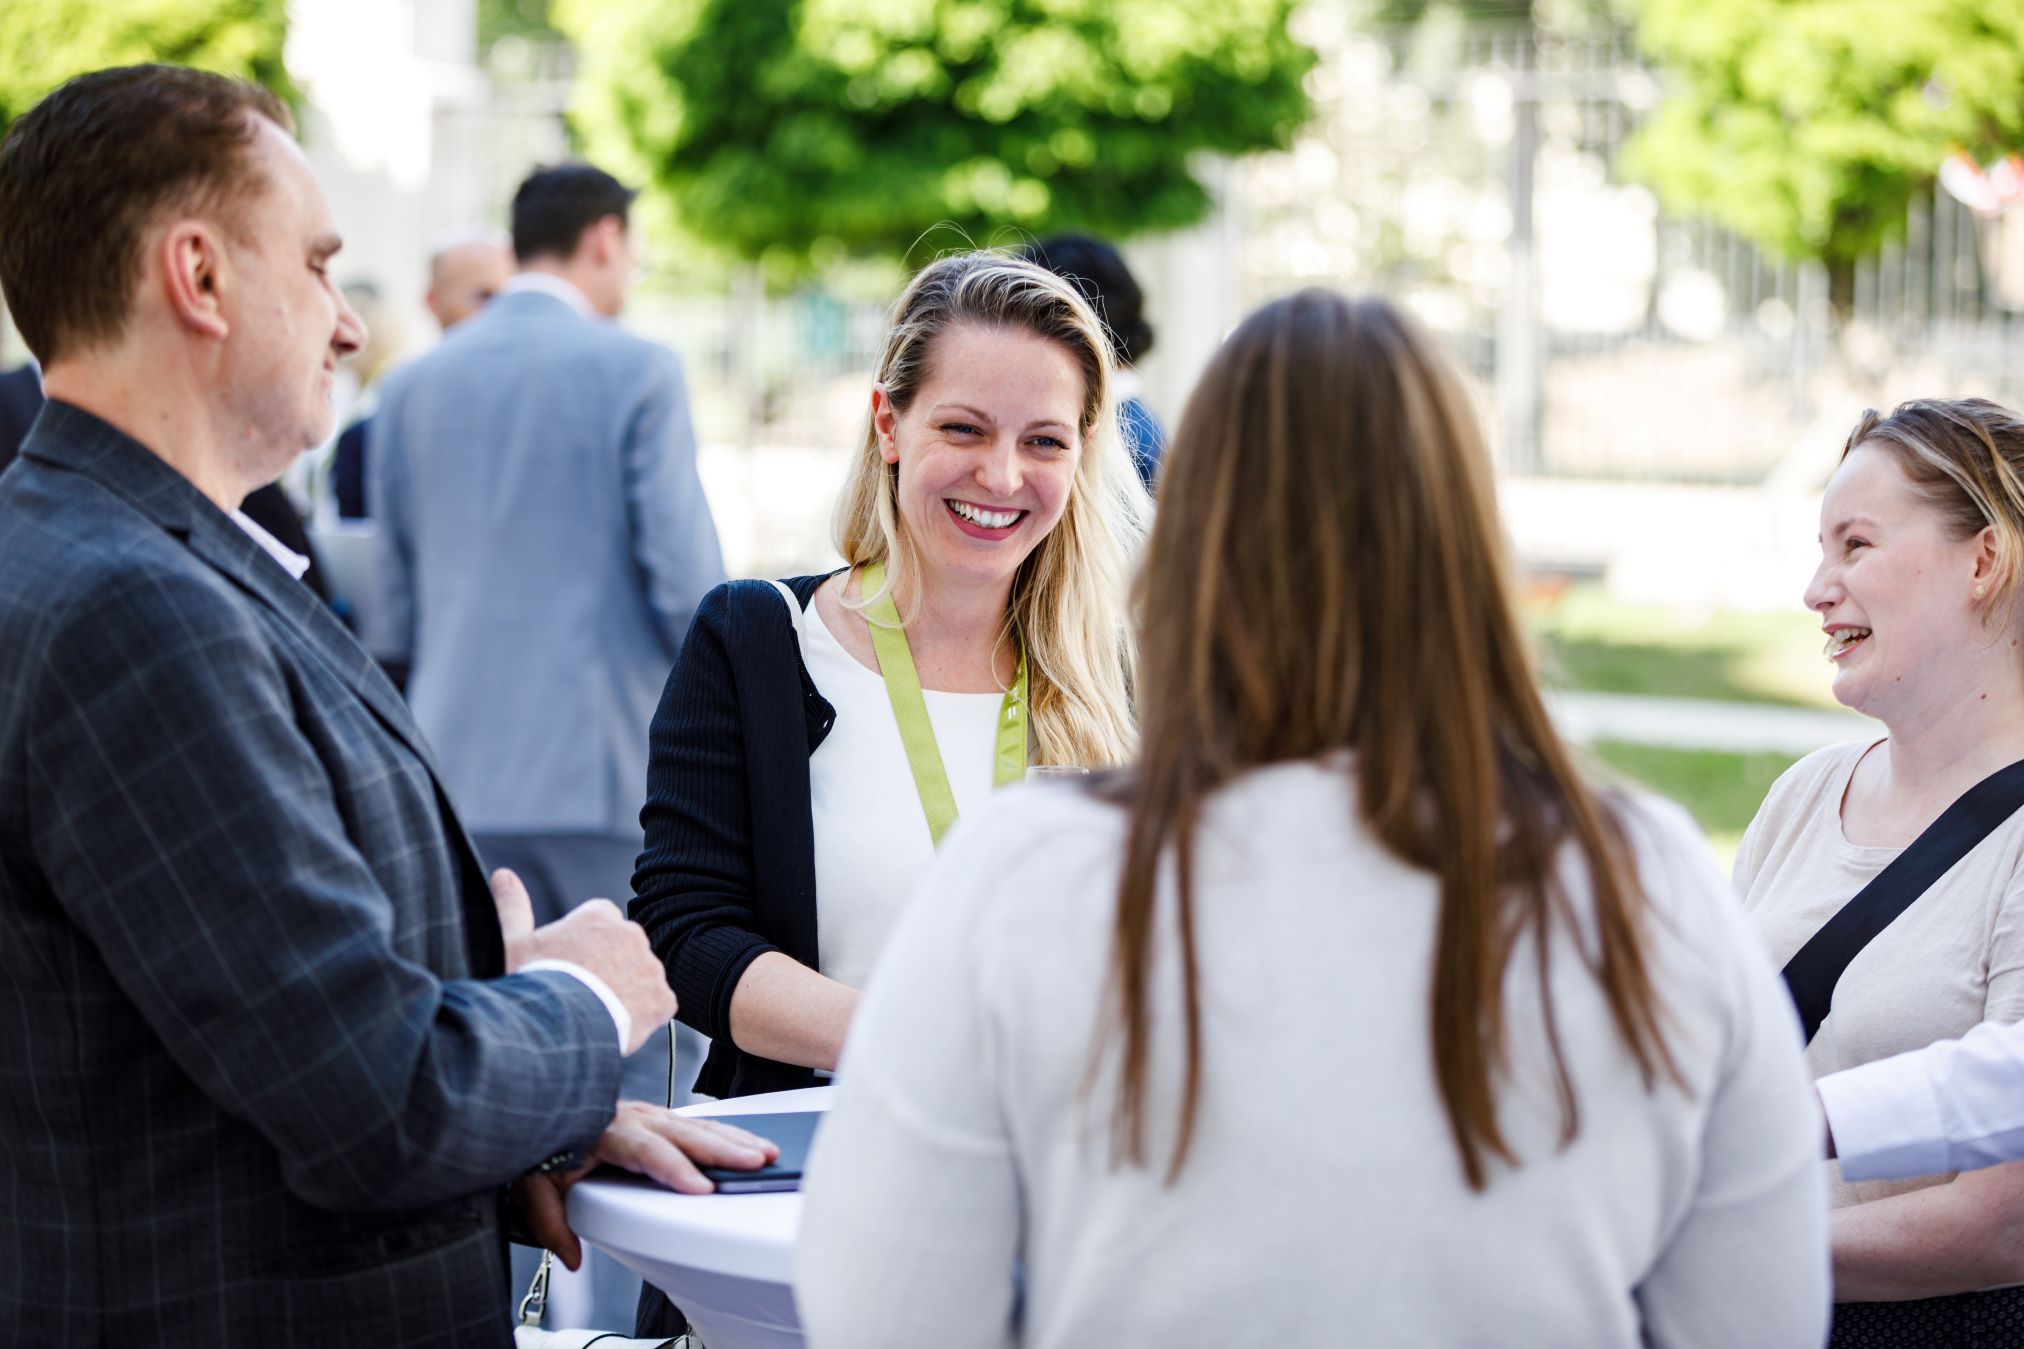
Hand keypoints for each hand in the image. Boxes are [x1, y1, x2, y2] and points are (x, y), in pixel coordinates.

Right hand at [491, 868, 677, 1054]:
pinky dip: (642, 1016)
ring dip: (627, 991)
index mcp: (599, 916)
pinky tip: (617, 1025)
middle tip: (582, 993)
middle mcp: (631, 934)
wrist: (554, 1027)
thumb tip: (504, 875)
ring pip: (642, 977)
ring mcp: (650, 967)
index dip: (585, 947)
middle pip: (624, 950)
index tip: (570, 967)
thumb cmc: (531, 983)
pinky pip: (657, 1005)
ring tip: (596, 1013)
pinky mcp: (663, 998)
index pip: (601, 923)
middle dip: (609, 967)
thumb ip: (513, 906)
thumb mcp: (514, 942)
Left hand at [513, 1103, 782, 1268]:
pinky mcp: (658, 1116)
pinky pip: (697, 1122)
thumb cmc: (541, 1141)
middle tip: (757, 1163)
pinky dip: (727, 1132)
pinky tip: (749, 1141)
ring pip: (698, 1125)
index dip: (675, 1170)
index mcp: (606, 1131)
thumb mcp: (534, 1184)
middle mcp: (634, 1118)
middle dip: (723, 1150)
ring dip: (735, 1139)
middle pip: (685, 1134)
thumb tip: (571, 1258)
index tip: (703, 1187)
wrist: (539, 1101)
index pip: (647, 1151)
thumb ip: (551, 1223)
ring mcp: (649, 1114)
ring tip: (766, 1153)